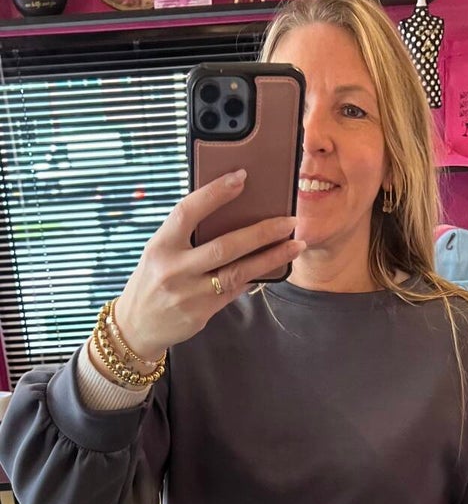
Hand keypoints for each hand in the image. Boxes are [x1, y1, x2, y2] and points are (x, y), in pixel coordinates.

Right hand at [113, 170, 304, 359]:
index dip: (215, 193)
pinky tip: (272, 266)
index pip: (188, 211)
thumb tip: (231, 214)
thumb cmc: (152, 281)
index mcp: (160, 245)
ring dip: (270, 257)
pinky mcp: (201, 312)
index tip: (242, 177)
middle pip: (225, 246)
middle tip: (289, 220)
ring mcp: (189, 293)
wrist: (136, 326)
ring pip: (237, 271)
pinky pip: (235, 291)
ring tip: (295, 245)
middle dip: (262, 231)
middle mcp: (174, 269)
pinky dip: (254, 276)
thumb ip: (186, 236)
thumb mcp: (159, 252)